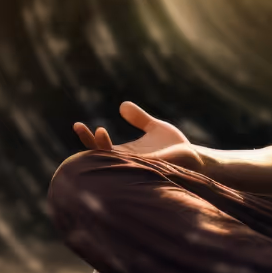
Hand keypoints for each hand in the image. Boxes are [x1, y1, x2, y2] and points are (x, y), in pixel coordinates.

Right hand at [73, 101, 202, 170]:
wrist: (194, 157)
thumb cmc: (174, 146)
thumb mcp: (154, 127)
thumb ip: (138, 118)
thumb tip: (122, 105)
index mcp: (125, 154)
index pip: (100, 148)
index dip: (88, 137)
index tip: (77, 124)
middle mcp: (127, 162)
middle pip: (100, 156)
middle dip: (89, 143)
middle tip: (79, 126)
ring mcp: (137, 166)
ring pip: (112, 162)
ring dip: (104, 148)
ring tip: (100, 131)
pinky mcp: (150, 167)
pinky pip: (132, 165)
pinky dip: (122, 158)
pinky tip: (116, 147)